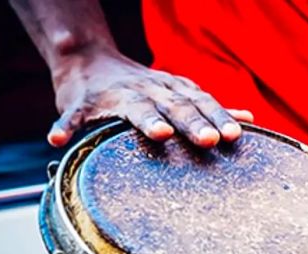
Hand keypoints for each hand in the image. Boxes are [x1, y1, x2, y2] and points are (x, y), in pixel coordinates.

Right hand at [48, 49, 252, 146]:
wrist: (88, 60)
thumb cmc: (143, 87)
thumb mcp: (178, 92)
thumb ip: (209, 108)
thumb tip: (249, 119)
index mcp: (173, 90)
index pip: (202, 102)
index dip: (219, 117)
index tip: (237, 135)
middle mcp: (149, 90)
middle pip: (176, 106)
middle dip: (194, 122)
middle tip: (211, 140)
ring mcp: (116, 96)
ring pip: (134, 107)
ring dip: (147, 120)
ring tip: (160, 134)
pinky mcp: (82, 104)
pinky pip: (73, 116)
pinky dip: (66, 126)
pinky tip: (58, 141)